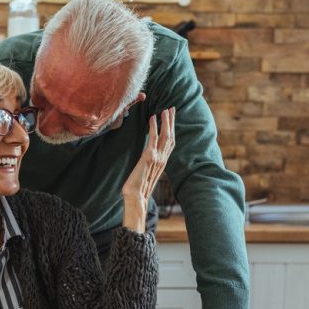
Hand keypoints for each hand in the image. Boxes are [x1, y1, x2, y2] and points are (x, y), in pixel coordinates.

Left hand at [121, 107, 175, 232]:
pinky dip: (154, 127)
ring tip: (165, 110)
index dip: (172, 129)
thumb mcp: (144, 174)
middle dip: (172, 122)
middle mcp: (162, 159)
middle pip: (171, 137)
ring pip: (166, 136)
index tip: (171, 118)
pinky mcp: (149, 158)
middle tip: (172, 108)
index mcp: (162, 163)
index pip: (170, 143)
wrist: (135, 199)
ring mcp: (157, 159)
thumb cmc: (137, 190)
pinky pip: (153, 139)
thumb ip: (147, 166)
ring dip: (166, 122)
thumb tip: (145, 161)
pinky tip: (152, 118)